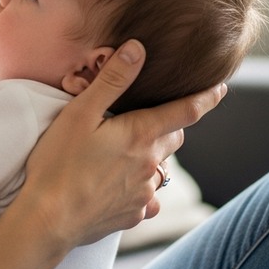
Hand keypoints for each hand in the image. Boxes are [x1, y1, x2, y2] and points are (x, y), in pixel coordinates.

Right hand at [0, 40, 226, 268]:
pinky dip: (141, 189)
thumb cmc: (58, 162)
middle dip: (167, 126)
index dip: (206, 97)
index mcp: (140, 135)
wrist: (47, 220)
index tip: (220, 88)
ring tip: (128, 154)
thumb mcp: (79, 113)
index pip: (187, 111)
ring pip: (162, 168)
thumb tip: (138, 49)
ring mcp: (144, 193)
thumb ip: (111, 80)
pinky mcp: (133, 215)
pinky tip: (120, 186)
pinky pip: (149, 198)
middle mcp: (150, 164)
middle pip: (173, 138)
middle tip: (146, 119)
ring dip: (153, 158)